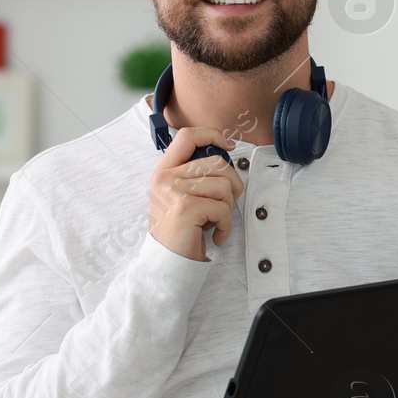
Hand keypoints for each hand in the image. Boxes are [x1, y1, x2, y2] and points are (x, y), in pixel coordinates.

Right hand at [149, 126, 244, 261]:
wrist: (168, 262)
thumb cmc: (182, 230)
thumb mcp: (182, 196)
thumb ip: (195, 175)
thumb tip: (224, 152)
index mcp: (164, 170)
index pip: (187, 136)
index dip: (212, 135)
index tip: (227, 145)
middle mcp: (165, 177)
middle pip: (217, 163)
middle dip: (232, 185)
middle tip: (224, 204)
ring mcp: (173, 191)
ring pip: (224, 186)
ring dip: (227, 207)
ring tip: (213, 220)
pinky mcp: (185, 208)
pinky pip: (223, 208)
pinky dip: (225, 225)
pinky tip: (214, 234)